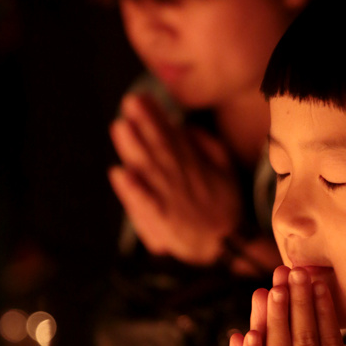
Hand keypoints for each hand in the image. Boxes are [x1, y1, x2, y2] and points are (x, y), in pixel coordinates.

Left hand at [108, 92, 240, 264]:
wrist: (225, 246)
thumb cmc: (221, 207)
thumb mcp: (225, 171)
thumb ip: (209, 147)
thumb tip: (186, 125)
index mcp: (194, 167)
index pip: (173, 138)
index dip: (157, 118)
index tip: (142, 98)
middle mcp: (180, 180)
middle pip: (161, 149)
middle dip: (146, 125)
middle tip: (131, 102)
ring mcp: (171, 200)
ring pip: (152, 171)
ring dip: (135, 150)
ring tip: (121, 127)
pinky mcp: (163, 222)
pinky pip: (147, 205)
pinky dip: (134, 191)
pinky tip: (120, 173)